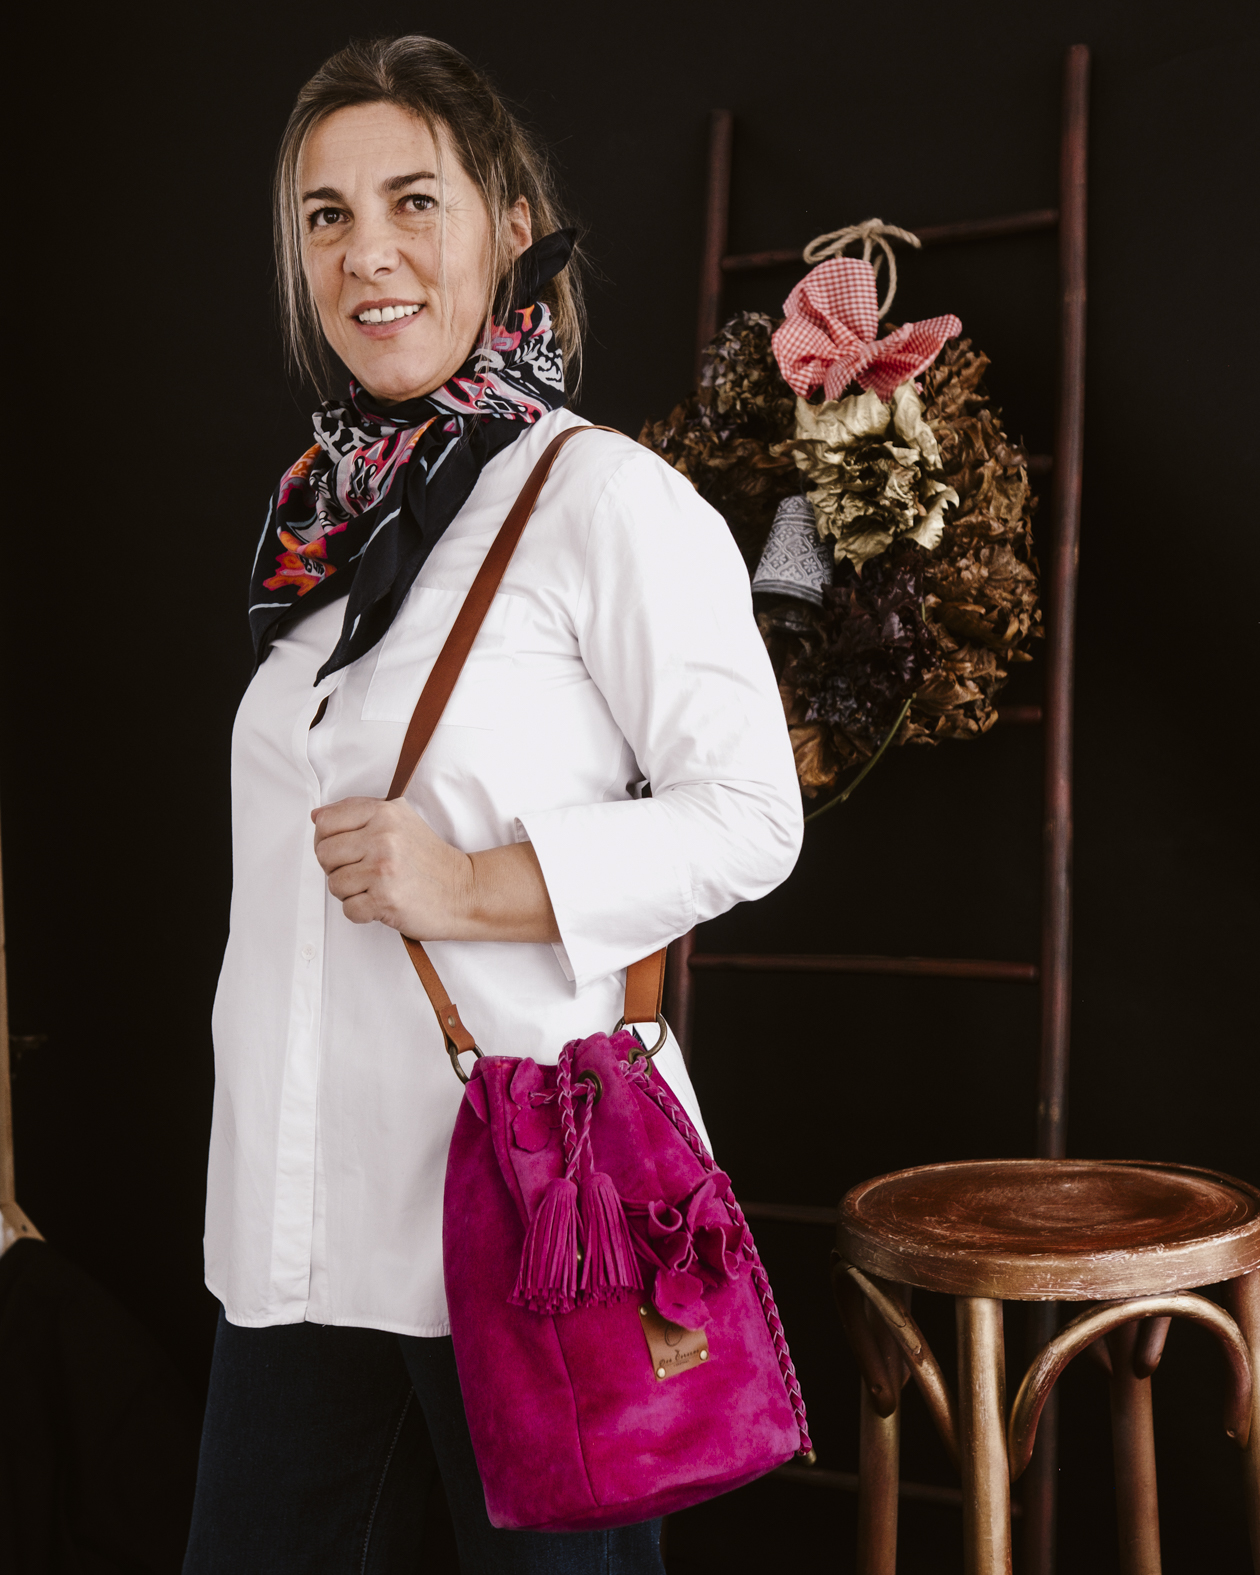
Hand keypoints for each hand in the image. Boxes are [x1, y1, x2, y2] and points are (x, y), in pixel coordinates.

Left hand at [312, 797, 472, 937]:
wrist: (462, 891)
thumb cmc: (429, 859)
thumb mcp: (399, 820)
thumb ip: (358, 812)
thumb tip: (316, 816)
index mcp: (383, 813)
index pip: (325, 822)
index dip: (327, 839)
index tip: (344, 849)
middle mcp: (383, 837)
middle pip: (324, 853)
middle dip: (336, 868)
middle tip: (361, 872)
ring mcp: (384, 869)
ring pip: (334, 884)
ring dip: (350, 892)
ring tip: (374, 888)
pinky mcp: (385, 899)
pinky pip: (349, 909)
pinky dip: (361, 912)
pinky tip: (380, 903)